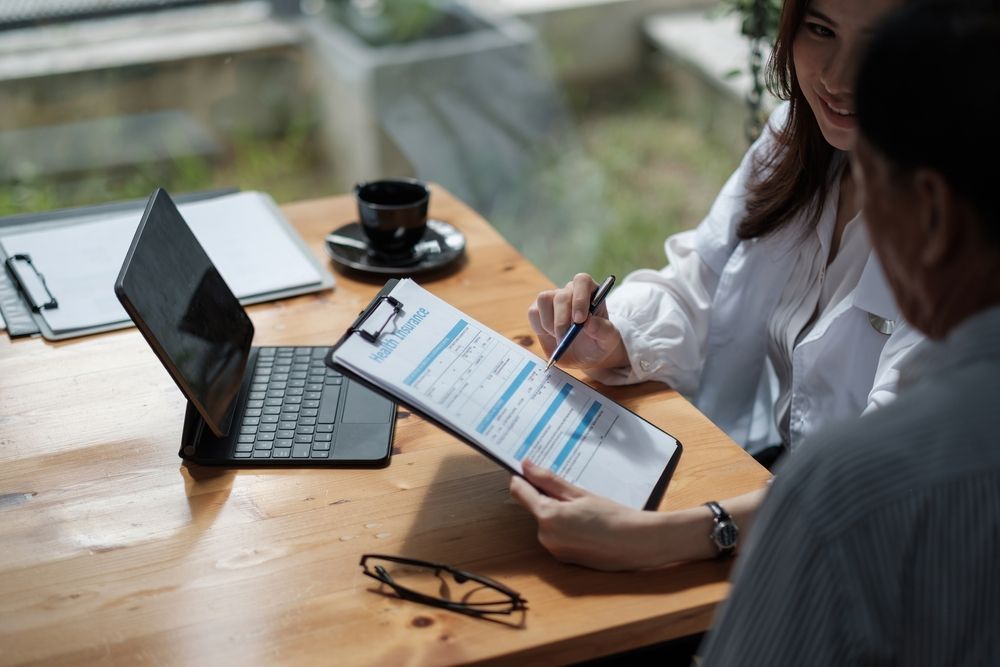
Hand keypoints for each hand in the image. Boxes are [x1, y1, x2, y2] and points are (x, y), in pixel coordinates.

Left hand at [509, 460, 666, 570]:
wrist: (637, 544)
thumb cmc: (613, 517)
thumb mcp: (579, 493)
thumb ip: (549, 480)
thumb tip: (526, 466)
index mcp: (548, 517)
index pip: (520, 491)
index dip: (522, 477)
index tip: (528, 468)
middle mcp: (545, 536)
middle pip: (535, 507)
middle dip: (548, 496)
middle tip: (572, 490)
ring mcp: (554, 550)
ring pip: (547, 521)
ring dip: (558, 512)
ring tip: (585, 508)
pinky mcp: (563, 558)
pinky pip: (556, 535)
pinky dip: (565, 527)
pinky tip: (586, 523)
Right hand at [527, 273, 627, 368]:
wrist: (586, 357)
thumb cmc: (600, 344)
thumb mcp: (609, 340)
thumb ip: (603, 330)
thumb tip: (589, 322)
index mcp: (591, 292)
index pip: (582, 281)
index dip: (580, 298)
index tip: (580, 320)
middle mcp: (571, 292)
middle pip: (561, 295)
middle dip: (562, 319)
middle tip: (566, 338)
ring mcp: (553, 300)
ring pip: (544, 299)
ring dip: (549, 323)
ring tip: (561, 338)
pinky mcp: (539, 311)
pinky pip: (533, 312)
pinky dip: (540, 327)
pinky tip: (552, 336)